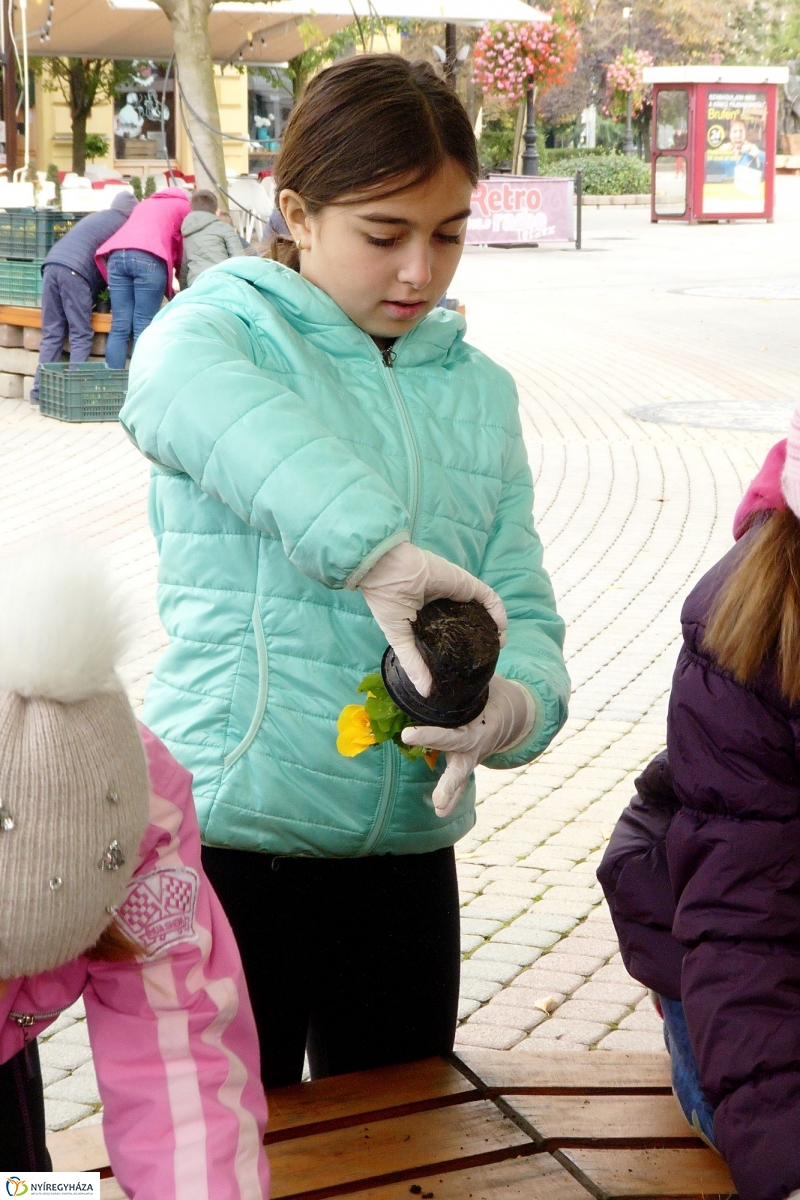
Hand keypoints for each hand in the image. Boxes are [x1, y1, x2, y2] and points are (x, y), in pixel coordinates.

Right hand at [359, 542, 505, 696]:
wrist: (388, 572)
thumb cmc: (388, 601)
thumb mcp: (399, 638)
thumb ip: (414, 664)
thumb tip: (425, 692)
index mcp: (426, 615)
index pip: (450, 632)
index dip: (461, 647)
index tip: (468, 663)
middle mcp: (443, 604)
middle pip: (468, 622)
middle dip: (480, 638)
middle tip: (488, 655)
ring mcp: (456, 593)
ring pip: (481, 610)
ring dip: (492, 626)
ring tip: (499, 643)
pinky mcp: (465, 583)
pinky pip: (488, 596)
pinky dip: (497, 610)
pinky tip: (501, 626)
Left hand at [402, 677, 534, 817]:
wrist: (515, 713)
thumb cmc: (493, 694)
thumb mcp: (486, 684)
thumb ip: (467, 681)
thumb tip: (443, 660)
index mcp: (477, 728)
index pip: (450, 734)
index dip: (429, 735)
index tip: (407, 734)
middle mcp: (474, 746)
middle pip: (459, 767)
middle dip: (448, 783)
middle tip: (437, 800)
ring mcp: (471, 757)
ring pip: (460, 778)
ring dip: (450, 794)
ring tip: (438, 809)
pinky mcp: (467, 762)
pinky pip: (460, 781)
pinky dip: (452, 795)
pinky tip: (440, 811)